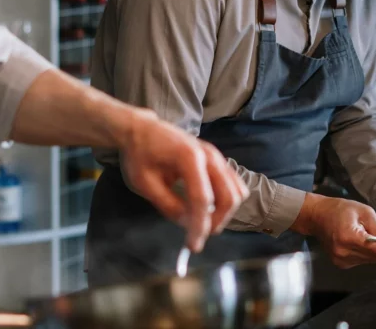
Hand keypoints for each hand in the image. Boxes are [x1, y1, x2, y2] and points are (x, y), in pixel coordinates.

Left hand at [120, 108, 248, 251]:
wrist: (142, 129)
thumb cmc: (139, 153)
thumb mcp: (145, 183)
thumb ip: (168, 205)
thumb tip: (188, 225)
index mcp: (189, 157)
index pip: (202, 199)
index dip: (199, 226)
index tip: (192, 246)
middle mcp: (209, 155)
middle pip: (228, 196)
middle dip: (216, 221)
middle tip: (197, 236)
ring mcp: (216, 156)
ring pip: (236, 191)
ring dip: (223, 213)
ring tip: (201, 222)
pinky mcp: (217, 160)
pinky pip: (233, 183)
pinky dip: (225, 201)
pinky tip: (206, 208)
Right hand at [291, 194, 375, 267]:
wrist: (316, 216)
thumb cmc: (338, 209)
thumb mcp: (363, 212)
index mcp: (348, 237)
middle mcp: (344, 252)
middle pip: (375, 257)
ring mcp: (341, 260)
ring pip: (370, 260)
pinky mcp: (341, 263)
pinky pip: (363, 261)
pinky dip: (372, 254)